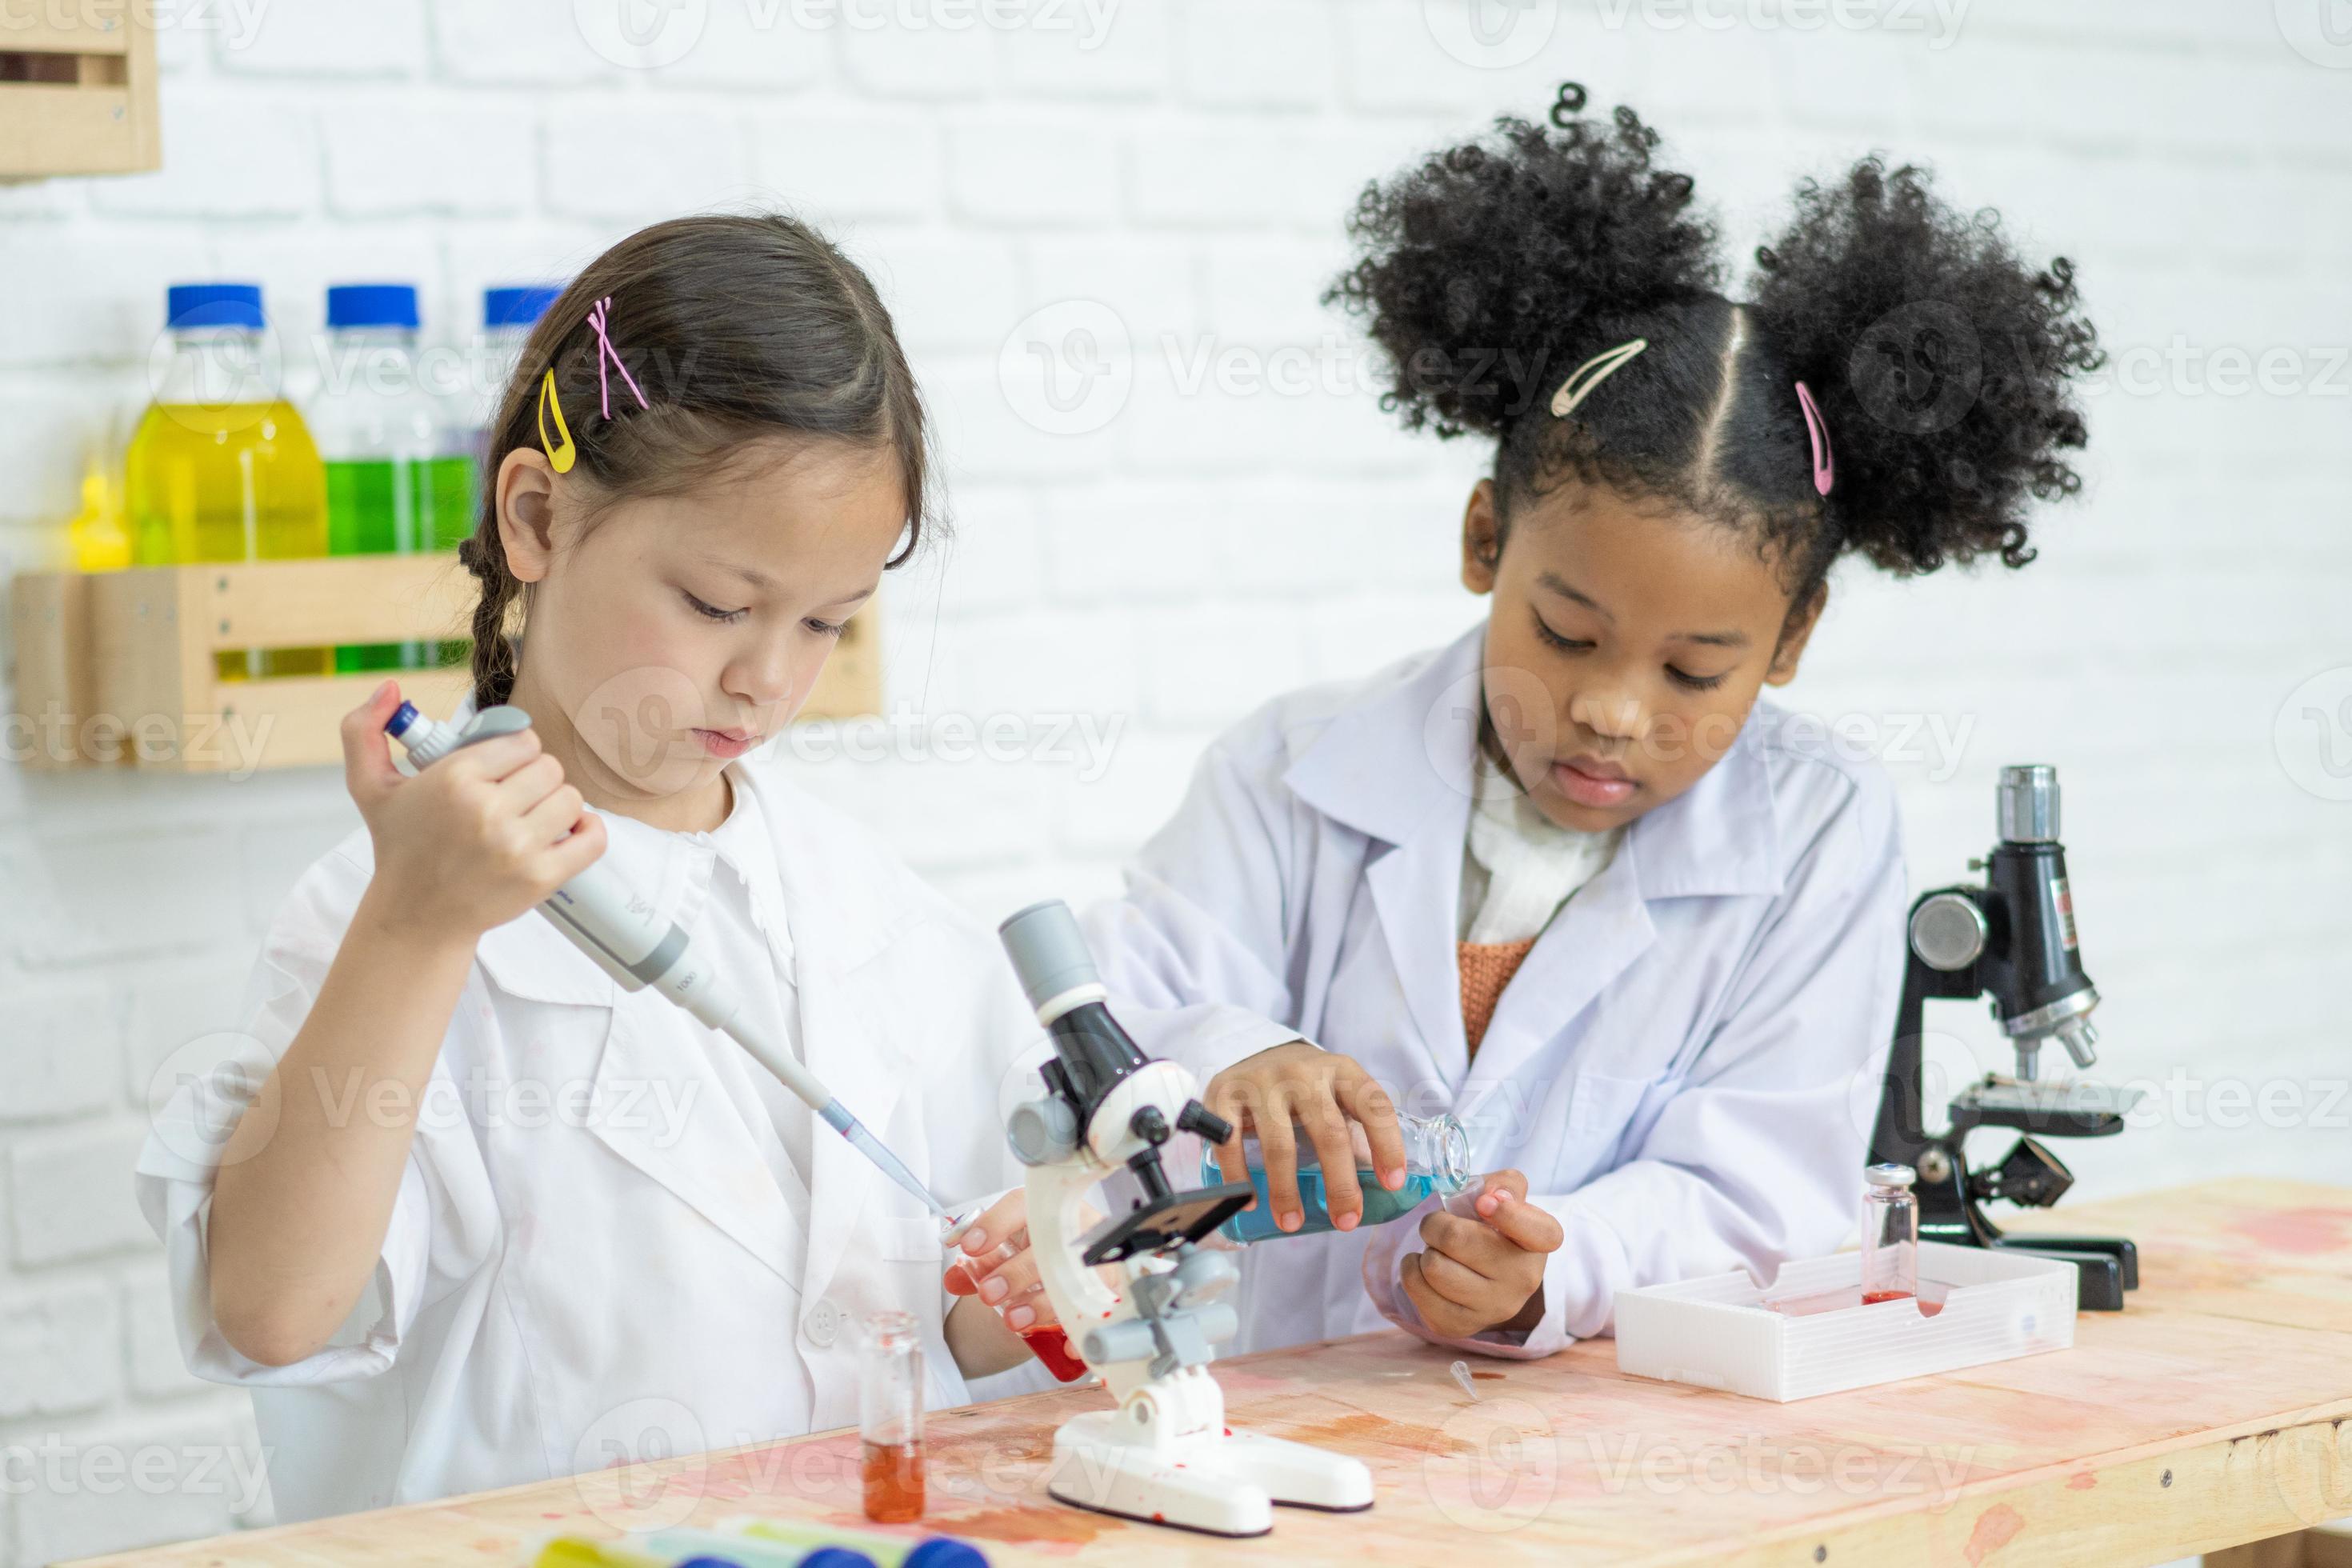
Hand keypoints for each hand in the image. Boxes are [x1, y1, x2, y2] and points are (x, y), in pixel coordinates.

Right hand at [342, 681, 607, 943]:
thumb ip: (363, 729)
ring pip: (572, 798)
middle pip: (550, 767)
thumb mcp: (369, 786)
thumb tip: (389, 687)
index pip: (523, 740)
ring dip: (556, 806)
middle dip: (534, 779)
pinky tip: (566, 833)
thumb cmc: (400, 848)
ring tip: (530, 818)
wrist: (416, 916)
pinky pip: (593, 837)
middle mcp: (487, 810)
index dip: (515, 753)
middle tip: (513, 797)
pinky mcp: (541, 877)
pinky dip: (588, 832)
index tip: (500, 771)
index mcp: (454, 778)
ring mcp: (517, 846)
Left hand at [941, 1188, 1109, 1334]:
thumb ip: (979, 1266)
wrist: (1077, 1256)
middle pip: (1048, 1245)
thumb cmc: (1040, 1249)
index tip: (970, 1246)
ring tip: (1015, 1321)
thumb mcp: (1009, 1250)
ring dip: (1043, 1303)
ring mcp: (1096, 1255)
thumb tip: (953, 1280)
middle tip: (989, 1294)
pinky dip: (1082, 1330)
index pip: (1020, 1206)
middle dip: (1016, 1273)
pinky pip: (1103, 1307)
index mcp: (1043, 1209)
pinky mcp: (1111, 1286)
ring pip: (1074, 1277)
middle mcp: (1073, 1226)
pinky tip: (1066, 1346)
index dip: (995, 1224)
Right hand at [1201, 1041, 1405, 1233]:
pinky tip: (1250, 1201)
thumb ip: (1358, 1127)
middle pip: (1328, 1133)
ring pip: (1280, 1145)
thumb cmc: (1306, 1087)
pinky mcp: (1225, 1093)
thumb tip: (1387, 1189)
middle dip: (1340, 1184)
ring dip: (1286, 1191)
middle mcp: (1303, 1072)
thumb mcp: (1337, 1092)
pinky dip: (1240, 1177)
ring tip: (1292, 1223)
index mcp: (1341, 1070)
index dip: (1387, 1145)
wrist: (1253, 1053)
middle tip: (1346, 1221)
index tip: (1392, 1184)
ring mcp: (1262, 1081)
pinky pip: (1231, 1143)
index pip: (1373, 1106)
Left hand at [1398, 1170, 1562, 1338]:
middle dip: (1436, 1224)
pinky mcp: (1459, 1326)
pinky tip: (1425, 1268)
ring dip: (1425, 1249)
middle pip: (1455, 1239)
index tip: (1484, 1203)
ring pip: (1433, 1267)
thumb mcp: (1505, 1196)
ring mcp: (1493, 1308)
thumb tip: (1491, 1195)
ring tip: (1437, 1249)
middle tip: (1439, 1225)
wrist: (1487, 1280)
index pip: (1539, 1232)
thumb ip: (1504, 1184)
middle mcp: (1524, 1280)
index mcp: (1540, 1242)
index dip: (1509, 1214)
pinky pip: (1416, 1288)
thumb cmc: (1493, 1228)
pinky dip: (1411, 1270)